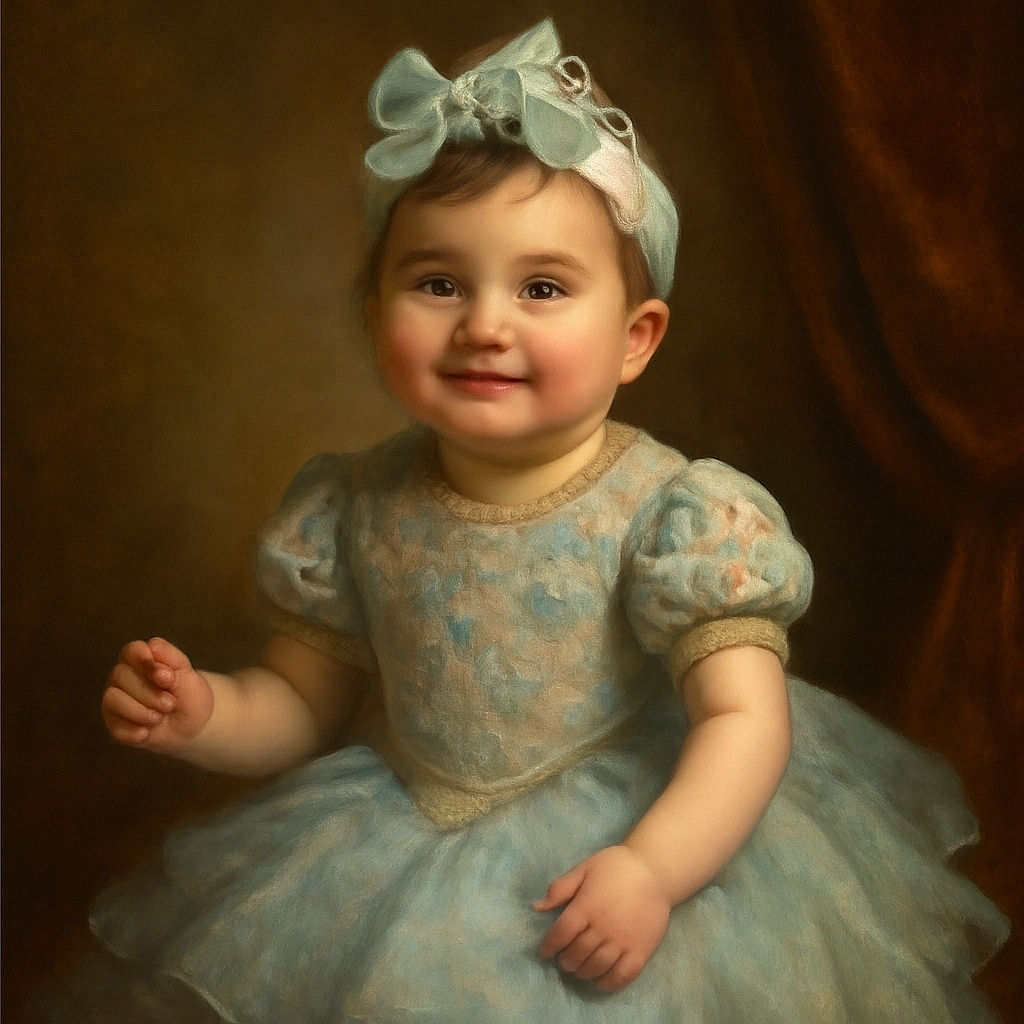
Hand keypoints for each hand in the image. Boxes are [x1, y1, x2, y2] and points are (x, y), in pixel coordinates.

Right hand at [101, 637, 213, 753]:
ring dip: (141, 711)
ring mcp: (114, 700)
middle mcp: (121, 676)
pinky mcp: (113, 724)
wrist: (193, 725)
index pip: (131, 651)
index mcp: (139, 658)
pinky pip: (114, 726)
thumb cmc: (188, 694)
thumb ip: (171, 657)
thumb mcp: (187, 673)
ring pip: (112, 699)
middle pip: (120, 675)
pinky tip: (148, 732)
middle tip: (170, 703)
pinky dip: (134, 731)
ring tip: (160, 717)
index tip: (169, 678)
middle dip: (150, 693)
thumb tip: (151, 647)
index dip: (148, 664)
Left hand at [534, 844, 671, 991]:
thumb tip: (536, 907)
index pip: (561, 934)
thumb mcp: (585, 868)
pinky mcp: (641, 951)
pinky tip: (600, 980)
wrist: (654, 871)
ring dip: (582, 972)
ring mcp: (623, 941)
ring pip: (596, 967)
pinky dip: (607, 984)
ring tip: (579, 969)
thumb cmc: (616, 867)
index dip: (548, 946)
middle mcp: (602, 927)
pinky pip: (621, 976)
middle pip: (576, 953)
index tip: (544, 952)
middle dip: (565, 961)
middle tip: (564, 960)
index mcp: (586, 906)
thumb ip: (560, 888)